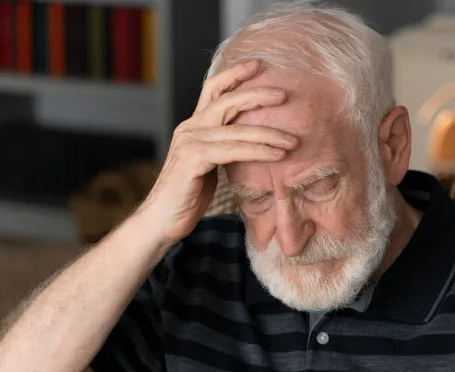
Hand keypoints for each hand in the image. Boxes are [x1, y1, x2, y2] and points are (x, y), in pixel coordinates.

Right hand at [138, 59, 297, 244]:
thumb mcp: (209, 166)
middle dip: (258, 95)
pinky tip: (277, 155)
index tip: (259, 65)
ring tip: (292, 140)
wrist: (162, 222)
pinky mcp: (193, 160)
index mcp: (193, 127)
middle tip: (285, 94)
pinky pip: (232, 151)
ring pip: (236, 129)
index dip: (235, 74)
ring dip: (269, 134)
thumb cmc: (187, 197)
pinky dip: (258, 151)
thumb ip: (224, 149)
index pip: (214, 89)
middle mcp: (190, 128)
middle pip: (227, 100)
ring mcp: (190, 142)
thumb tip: (252, 144)